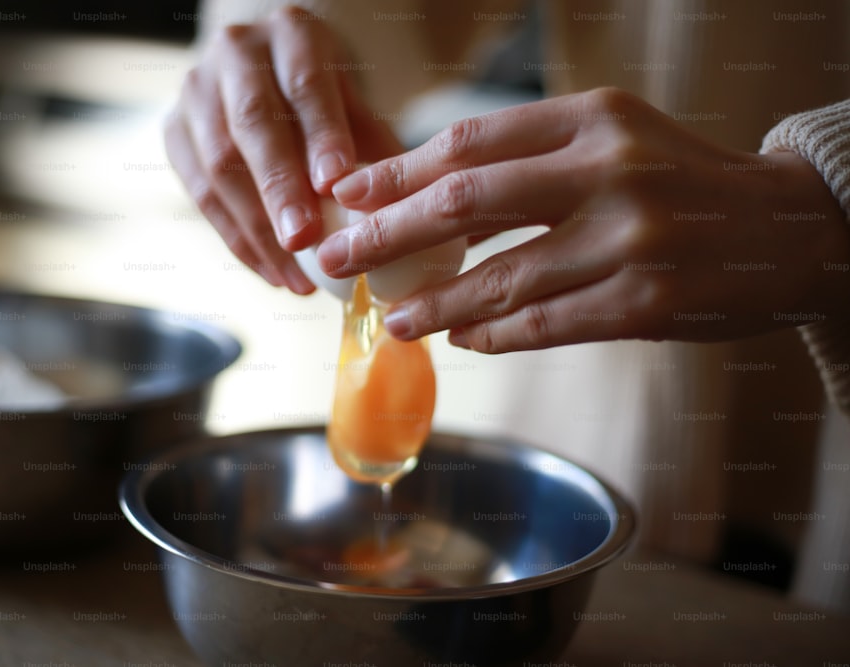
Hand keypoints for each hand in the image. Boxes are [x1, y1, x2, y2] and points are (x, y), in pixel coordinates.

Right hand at [164, 5, 401, 293]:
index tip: (334, 185)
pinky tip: (272, 271)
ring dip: (257, 229)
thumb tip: (398, 208)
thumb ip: (370, 146)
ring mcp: (196, 92)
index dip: (320, 136)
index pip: (306, 85)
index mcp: (291, 34)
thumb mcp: (353, 101)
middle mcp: (236, 54)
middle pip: (253, 125)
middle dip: (278, 189)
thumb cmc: (321, 94)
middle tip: (303, 241)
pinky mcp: (175, 132)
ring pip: (218, 166)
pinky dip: (239, 240)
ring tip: (295, 276)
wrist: (263, 72)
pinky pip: (202, 196)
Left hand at [317, 87, 849, 352]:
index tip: (346, 195)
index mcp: (592, 119)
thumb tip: (426, 203)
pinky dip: (493, 333)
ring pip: (499, 277)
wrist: (787, 228)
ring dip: (433, 303)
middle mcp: (608, 169)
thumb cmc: (680, 182)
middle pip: (466, 202)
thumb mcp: (613, 140)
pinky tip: (462, 337)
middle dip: (386, 235)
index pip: (469, 143)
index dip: (396, 172)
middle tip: (334, 259)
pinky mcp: (644, 301)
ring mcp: (628, 238)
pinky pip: (543, 323)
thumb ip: (531, 160)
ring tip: (390, 318)